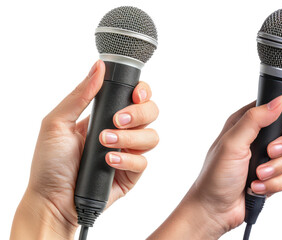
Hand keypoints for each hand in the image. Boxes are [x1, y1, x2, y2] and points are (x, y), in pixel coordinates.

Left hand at [10, 60, 158, 239]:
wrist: (53, 199)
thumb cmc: (50, 163)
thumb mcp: (56, 122)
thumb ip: (79, 94)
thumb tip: (98, 67)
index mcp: (105, 115)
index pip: (135, 96)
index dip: (142, 92)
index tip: (136, 94)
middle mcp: (121, 131)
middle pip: (151, 113)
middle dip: (139, 113)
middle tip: (118, 120)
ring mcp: (128, 152)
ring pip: (152, 137)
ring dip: (130, 138)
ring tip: (106, 142)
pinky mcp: (132, 173)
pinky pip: (143, 162)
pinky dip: (127, 160)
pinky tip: (109, 162)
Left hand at [148, 86, 281, 239]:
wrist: (214, 208)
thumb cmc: (214, 176)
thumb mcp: (231, 143)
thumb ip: (254, 120)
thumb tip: (278, 103)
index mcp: (246, 122)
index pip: (280, 104)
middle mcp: (258, 137)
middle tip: (269, 154)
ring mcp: (264, 156)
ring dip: (274, 169)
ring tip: (256, 176)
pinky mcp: (270, 174)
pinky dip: (273, 184)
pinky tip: (256, 187)